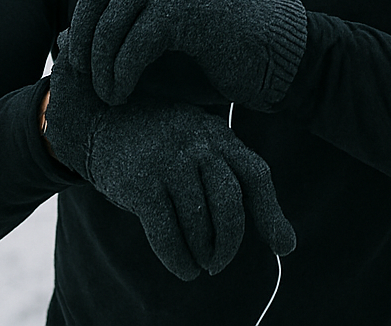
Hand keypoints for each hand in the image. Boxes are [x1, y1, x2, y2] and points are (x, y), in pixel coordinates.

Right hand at [43, 35, 295, 279]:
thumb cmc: (163, 145)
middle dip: (230, 242)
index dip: (272, 214)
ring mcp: (169, 162)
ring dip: (203, 252)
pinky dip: (178, 258)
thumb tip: (287, 244)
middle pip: (230, 202)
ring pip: (199, 222)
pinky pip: (167, 232)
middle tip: (220, 262)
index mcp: (218, 136)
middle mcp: (197, 145)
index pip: (256, 174)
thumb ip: (235, 180)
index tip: (283, 247)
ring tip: (201, 263)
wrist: (102, 121)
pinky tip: (183, 268)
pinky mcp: (141, 184)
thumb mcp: (201, 146)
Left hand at [66, 0, 307, 109]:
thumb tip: (57, 42)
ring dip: (101, 70)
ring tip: (110, 96)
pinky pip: (131, 48)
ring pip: (108, 29)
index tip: (79, 67)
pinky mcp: (180, 6)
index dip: (80, 32)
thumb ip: (117, 34)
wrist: (275, 53)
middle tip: (87, 84)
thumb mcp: (158, 34)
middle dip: (84, 50)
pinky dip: (120, 76)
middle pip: (94, 5)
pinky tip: (123, 94)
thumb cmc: (217, 49)